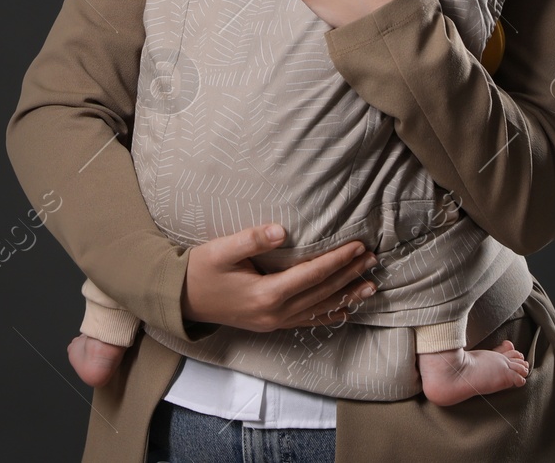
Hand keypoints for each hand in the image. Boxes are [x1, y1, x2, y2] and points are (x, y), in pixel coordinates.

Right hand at [182, 224, 379, 332]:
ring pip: (319, 310)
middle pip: (322, 293)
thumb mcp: (221, 250)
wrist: (180, 300)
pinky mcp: (270, 324)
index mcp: (266, 294)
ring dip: (346, 297)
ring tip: (370, 285)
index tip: (358, 246)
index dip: (338, 260)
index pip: (312, 275)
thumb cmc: (200, 271)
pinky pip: (307, 322)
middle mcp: (275, 313)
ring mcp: (273, 322)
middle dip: (349, 276)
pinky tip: (344, 309)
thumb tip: (281, 230)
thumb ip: (251, 239)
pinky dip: (329, 315)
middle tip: (373, 259)